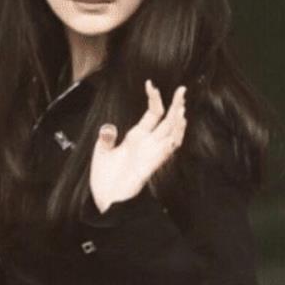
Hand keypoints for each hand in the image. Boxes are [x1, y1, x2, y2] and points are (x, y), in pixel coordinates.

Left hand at [89, 79, 186, 213]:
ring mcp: (151, 153)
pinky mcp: (151, 164)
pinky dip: (174, 138)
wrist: (106, 200)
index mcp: (137, 137)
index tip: (150, 84)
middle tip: (183, 89)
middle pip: (168, 121)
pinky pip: (167, 150)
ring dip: (178, 121)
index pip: (153, 113)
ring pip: (171, 134)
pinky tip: (178, 127)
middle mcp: (148, 143)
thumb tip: (108, 127)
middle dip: (176, 105)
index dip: (154, 98)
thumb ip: (106, 138)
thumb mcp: (101, 153)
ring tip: (182, 106)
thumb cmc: (106, 179)